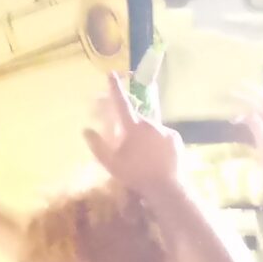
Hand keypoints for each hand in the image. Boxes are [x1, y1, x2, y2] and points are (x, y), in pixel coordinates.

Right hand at [85, 73, 186, 194]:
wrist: (166, 188)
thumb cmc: (135, 174)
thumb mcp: (111, 163)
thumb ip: (97, 145)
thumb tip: (86, 130)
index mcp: (134, 127)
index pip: (121, 104)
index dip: (115, 88)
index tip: (111, 73)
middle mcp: (151, 124)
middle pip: (137, 119)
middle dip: (131, 127)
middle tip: (129, 145)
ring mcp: (166, 130)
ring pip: (151, 129)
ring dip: (145, 137)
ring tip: (144, 156)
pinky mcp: (176, 139)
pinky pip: (163, 136)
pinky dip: (158, 142)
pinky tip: (156, 157)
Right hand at [233, 85, 262, 157]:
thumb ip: (259, 128)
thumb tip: (250, 113)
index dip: (254, 91)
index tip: (241, 85)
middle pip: (259, 105)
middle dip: (246, 98)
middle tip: (230, 93)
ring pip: (255, 114)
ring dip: (243, 112)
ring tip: (231, 117)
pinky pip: (253, 123)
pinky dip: (245, 120)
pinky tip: (236, 122)